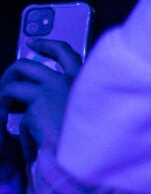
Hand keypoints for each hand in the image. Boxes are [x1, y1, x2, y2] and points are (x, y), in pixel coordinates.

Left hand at [1, 40, 83, 163]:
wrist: (94, 149)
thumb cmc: (99, 135)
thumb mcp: (93, 110)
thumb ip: (77, 101)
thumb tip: (56, 104)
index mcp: (84, 78)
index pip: (63, 52)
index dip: (46, 45)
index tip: (34, 43)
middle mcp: (67, 79)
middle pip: (26, 65)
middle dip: (11, 73)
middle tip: (8, 84)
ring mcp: (50, 91)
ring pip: (13, 86)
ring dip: (4, 97)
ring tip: (5, 109)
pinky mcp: (36, 107)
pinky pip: (16, 115)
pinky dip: (16, 127)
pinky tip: (24, 142)